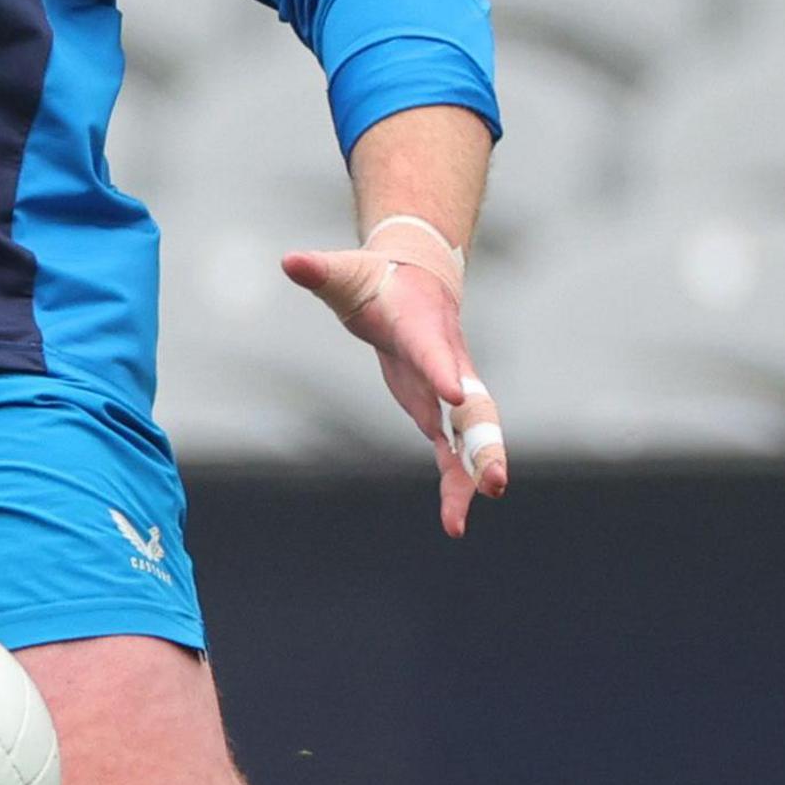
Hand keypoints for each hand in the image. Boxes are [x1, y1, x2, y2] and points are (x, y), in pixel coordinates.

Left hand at [283, 218, 509, 538]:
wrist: (413, 283)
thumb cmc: (376, 278)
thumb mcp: (344, 274)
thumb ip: (321, 271)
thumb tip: (290, 261)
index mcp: (424, 330)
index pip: (434, 352)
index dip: (442, 372)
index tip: (453, 395)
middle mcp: (447, 366)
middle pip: (477, 410)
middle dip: (485, 445)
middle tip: (494, 481)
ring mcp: (448, 393)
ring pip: (472, 440)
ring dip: (471, 478)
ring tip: (458, 523)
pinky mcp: (437, 412)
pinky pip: (453, 454)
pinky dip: (455, 484)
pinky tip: (453, 523)